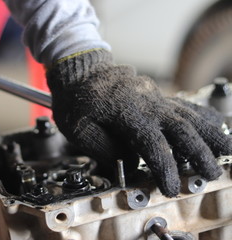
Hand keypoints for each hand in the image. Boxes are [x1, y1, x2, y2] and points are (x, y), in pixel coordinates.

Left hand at [46, 49, 231, 196]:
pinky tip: (217, 123)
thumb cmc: (76, 100)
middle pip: (180, 127)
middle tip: (211, 172)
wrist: (79, 71)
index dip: (164, 167)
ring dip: (209, 133)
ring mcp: (153, 96)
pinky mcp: (155, 95)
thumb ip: (105, 148)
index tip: (171, 187)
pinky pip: (183, 104)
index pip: (151, 143)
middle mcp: (145, 102)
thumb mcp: (79, 128)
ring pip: (188, 114)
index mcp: (125, 111)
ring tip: (228, 148)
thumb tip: (130, 163)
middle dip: (198, 152)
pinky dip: (202, 115)